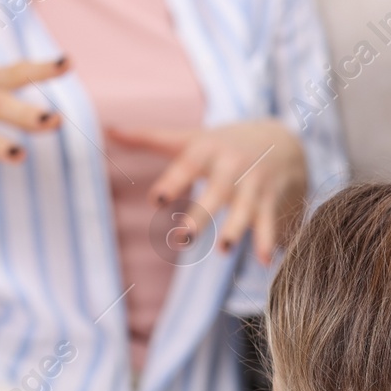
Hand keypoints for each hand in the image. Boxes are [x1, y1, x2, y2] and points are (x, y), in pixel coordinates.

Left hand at [106, 120, 307, 265]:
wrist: (283, 140)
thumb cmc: (225, 143)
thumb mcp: (191, 137)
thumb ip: (149, 138)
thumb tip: (107, 129)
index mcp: (206, 150)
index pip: (186, 166)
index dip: (172, 182)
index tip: (157, 200)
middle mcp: (231, 166)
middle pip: (215, 192)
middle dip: (201, 215)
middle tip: (181, 238)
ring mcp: (253, 184)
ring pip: (244, 208)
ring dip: (236, 228)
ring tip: (224, 249)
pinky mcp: (270, 201)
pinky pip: (268, 222)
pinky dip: (267, 240)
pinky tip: (264, 261)